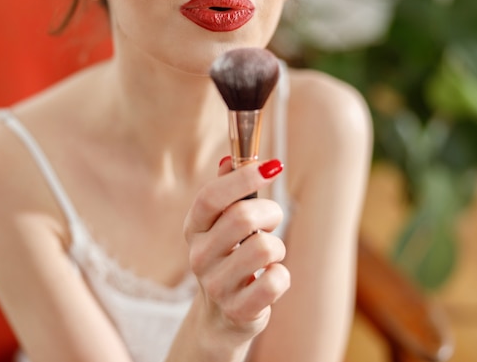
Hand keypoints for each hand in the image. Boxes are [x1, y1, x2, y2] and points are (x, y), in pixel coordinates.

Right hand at [183, 158, 290, 340]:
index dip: (243, 178)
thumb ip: (226, 190)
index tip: (273, 166)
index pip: (211, 197)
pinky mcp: (238, 310)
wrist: (222, 315)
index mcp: (194, 228)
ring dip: (277, 247)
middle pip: (243, 217)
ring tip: (268, 255)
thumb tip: (230, 160)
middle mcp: (199, 256)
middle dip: (270, 212)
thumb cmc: (228, 257)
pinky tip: (269, 279)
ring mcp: (216, 285)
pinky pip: (276, 281)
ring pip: (265, 248)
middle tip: (272, 220)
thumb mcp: (221, 224)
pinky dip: (282, 276)